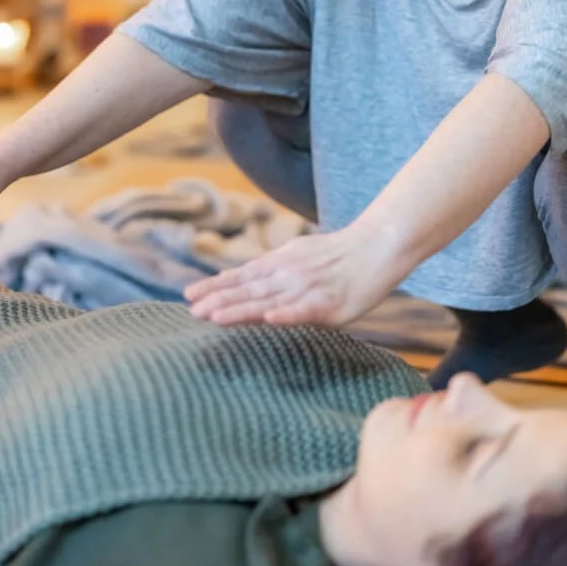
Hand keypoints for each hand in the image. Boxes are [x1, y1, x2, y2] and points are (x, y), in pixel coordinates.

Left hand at [184, 221, 400, 326]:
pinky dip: (287, 314)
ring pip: (269, 301)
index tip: (189, 296)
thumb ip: (270, 268)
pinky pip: (304, 310)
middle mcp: (289, 275)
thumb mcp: (298, 253)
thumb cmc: (339, 254)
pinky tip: (270, 319)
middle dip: (218, 300)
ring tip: (214, 316)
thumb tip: (237, 278)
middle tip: (191, 310)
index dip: (215, 286)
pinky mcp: (329, 303)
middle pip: (248, 290)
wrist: (377, 246)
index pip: (241, 276)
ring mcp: (307, 288)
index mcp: (280, 264)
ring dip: (240, 309)